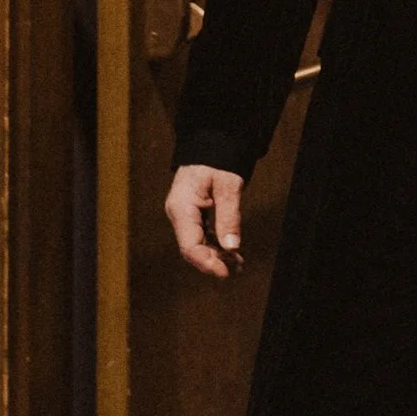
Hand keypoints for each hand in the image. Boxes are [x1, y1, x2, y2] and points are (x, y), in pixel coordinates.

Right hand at [166, 164, 244, 279]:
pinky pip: (202, 235)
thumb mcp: (228, 185)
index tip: (225, 273)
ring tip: (238, 264)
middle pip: (192, 248)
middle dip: (214, 261)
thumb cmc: (218, 159)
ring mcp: (184, 215)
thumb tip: (232, 248)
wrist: (211, 142)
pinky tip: (232, 253)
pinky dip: (217, 244)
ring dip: (217, 255)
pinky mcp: (192, 214)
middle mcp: (178, 214)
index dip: (207, 263)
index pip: (189, 246)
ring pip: (198, 244)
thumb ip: (229, 216)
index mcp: (181, 207)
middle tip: (237, 268)